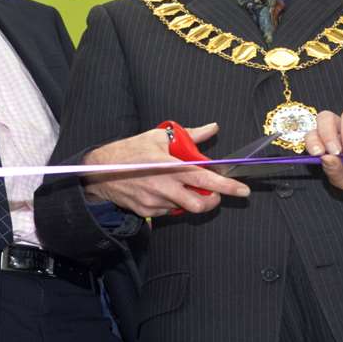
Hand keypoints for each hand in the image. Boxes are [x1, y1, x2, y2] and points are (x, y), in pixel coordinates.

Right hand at [83, 123, 249, 216]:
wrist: (100, 171)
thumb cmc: (129, 151)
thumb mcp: (158, 137)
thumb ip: (190, 135)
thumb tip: (212, 128)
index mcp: (170, 167)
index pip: (205, 179)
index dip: (226, 186)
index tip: (242, 190)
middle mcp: (165, 188)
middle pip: (199, 204)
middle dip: (211, 201)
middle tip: (213, 192)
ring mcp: (156, 203)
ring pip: (184, 208)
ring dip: (189, 199)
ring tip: (181, 185)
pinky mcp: (148, 212)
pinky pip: (169, 211)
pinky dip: (173, 203)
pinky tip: (164, 191)